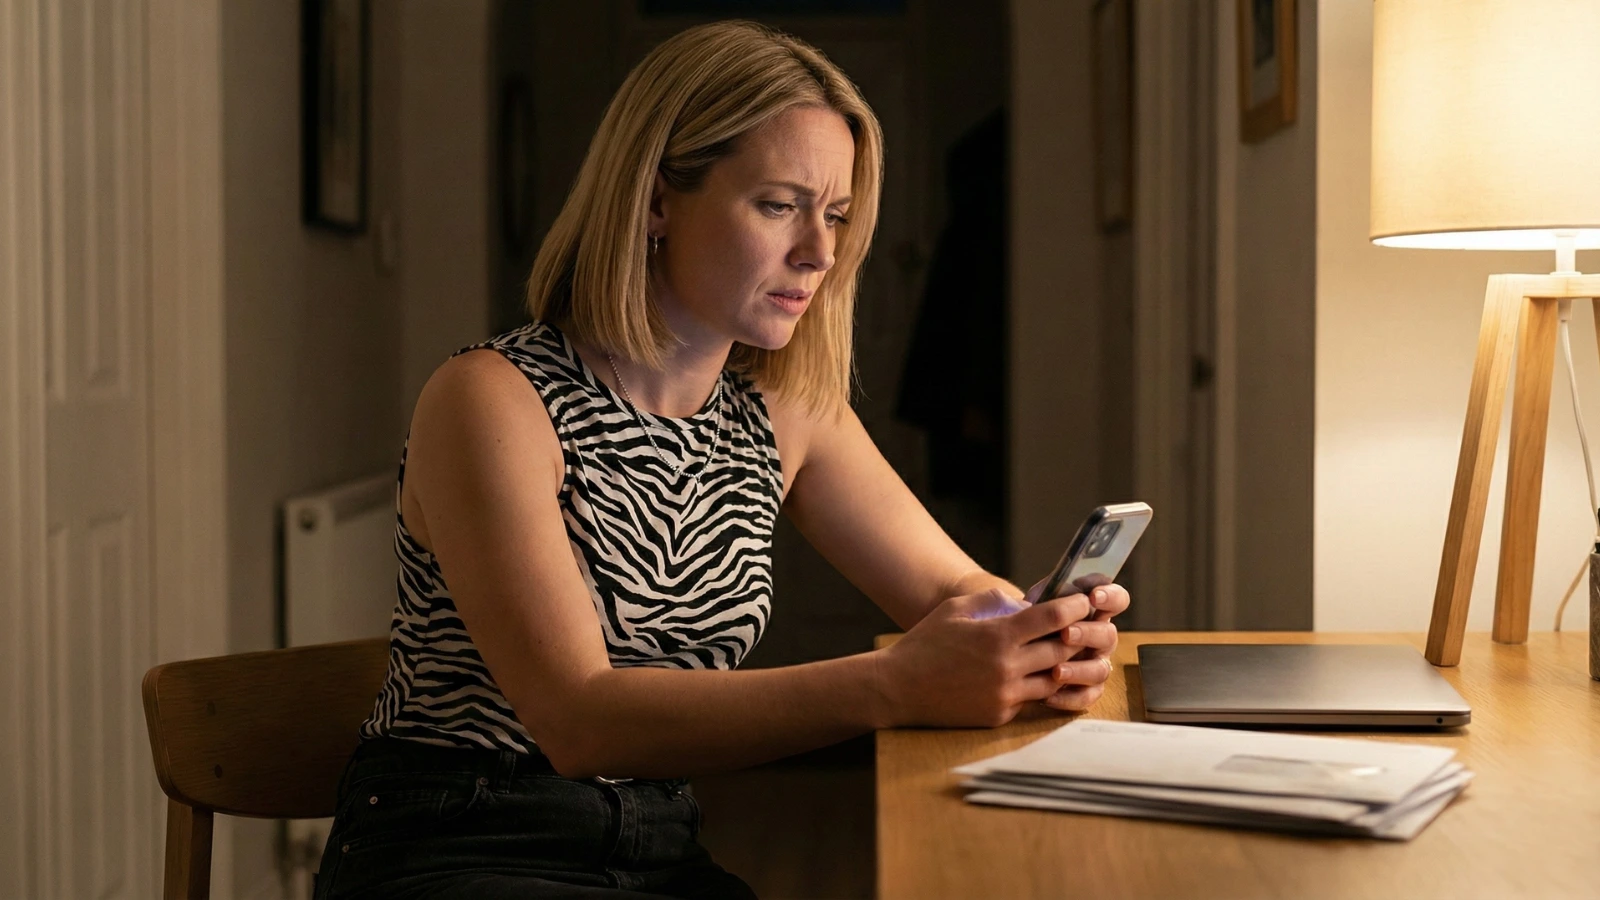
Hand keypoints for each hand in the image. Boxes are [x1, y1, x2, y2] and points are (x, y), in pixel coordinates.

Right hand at [874, 588, 1109, 727]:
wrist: (898, 689)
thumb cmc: (924, 643)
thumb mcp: (955, 609)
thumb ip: (993, 599)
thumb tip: (1025, 603)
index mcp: (997, 636)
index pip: (1052, 618)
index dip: (1074, 607)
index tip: (1082, 601)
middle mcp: (1007, 668)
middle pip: (1063, 649)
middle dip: (1078, 635)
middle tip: (1085, 626)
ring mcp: (1005, 695)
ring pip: (1054, 679)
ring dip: (1062, 664)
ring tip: (1066, 651)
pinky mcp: (1000, 715)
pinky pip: (1031, 698)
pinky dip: (1036, 685)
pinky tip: (1036, 674)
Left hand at [1021, 580, 1130, 711]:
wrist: (1010, 647)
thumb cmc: (1029, 619)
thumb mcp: (1038, 599)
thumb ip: (1054, 590)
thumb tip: (1066, 578)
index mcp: (1095, 611)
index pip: (1117, 599)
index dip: (1111, 597)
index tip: (1093, 596)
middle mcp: (1100, 638)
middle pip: (1109, 635)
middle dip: (1088, 634)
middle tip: (1066, 633)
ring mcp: (1095, 663)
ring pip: (1101, 669)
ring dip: (1080, 669)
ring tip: (1056, 670)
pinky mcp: (1084, 688)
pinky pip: (1086, 696)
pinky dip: (1069, 697)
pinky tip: (1049, 695)